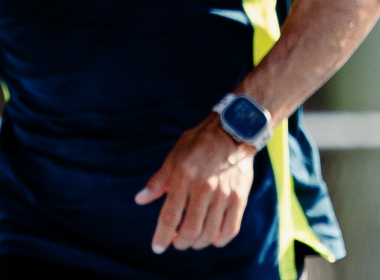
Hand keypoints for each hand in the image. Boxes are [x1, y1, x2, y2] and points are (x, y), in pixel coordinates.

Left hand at [136, 114, 256, 252]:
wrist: (232, 132)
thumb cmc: (198, 144)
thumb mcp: (173, 157)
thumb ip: (158, 182)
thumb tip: (140, 200)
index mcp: (183, 177)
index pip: (170, 215)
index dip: (162, 235)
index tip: (157, 248)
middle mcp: (204, 188)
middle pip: (191, 229)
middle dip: (181, 242)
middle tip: (177, 243)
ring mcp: (224, 195)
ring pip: (210, 233)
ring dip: (199, 243)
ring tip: (192, 241)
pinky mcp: (240, 198)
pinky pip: (231, 228)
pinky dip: (220, 240)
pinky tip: (213, 239)